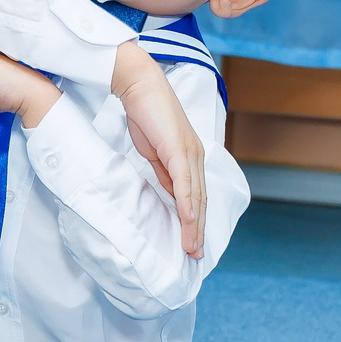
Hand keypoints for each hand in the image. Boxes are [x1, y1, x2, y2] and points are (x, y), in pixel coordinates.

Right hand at [111, 42, 205, 258]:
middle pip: (200, 200)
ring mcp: (190, 153)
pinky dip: (187, 204)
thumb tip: (168, 192)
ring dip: (194, 224)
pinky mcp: (179, 149)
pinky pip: (185, 183)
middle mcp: (196, 156)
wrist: (140, 86)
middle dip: (198, 230)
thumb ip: (163, 172)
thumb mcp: (153, 150)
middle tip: (195, 255)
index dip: (196, 220)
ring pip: (195, 196)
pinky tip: (188, 221)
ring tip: (191, 248)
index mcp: (190, 157)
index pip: (196, 195)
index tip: (191, 241)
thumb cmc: (145, 114)